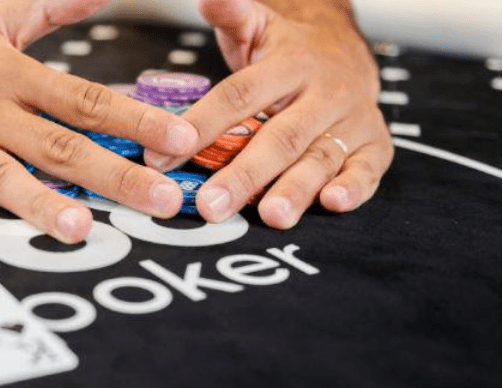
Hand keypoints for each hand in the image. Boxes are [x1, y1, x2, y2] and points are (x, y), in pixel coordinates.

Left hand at [146, 0, 393, 228]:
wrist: (348, 48)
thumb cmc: (287, 49)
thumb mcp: (257, 26)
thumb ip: (233, 14)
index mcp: (289, 64)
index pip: (238, 96)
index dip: (201, 126)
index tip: (164, 156)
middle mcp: (323, 93)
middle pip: (279, 137)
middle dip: (244, 174)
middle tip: (211, 204)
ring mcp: (351, 120)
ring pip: (320, 158)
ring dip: (295, 190)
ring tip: (269, 216)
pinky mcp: (374, 144)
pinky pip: (367, 169)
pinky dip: (354, 188)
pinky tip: (333, 204)